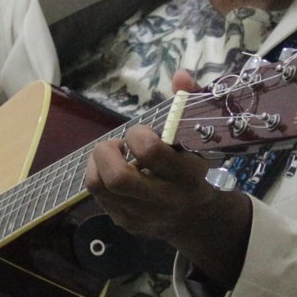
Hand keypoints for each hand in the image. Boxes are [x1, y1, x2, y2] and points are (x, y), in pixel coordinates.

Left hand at [84, 70, 252, 289]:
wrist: (195, 219)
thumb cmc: (194, 169)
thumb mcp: (199, 139)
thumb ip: (188, 104)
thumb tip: (180, 74)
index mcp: (185, 175)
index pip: (149, 151)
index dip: (138, 135)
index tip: (142, 133)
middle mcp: (163, 200)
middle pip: (117, 177)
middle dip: (108, 151)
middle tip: (118, 144)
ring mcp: (140, 215)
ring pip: (98, 185)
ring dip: (98, 162)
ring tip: (113, 155)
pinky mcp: (123, 222)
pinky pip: (97, 195)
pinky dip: (99, 176)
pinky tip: (113, 170)